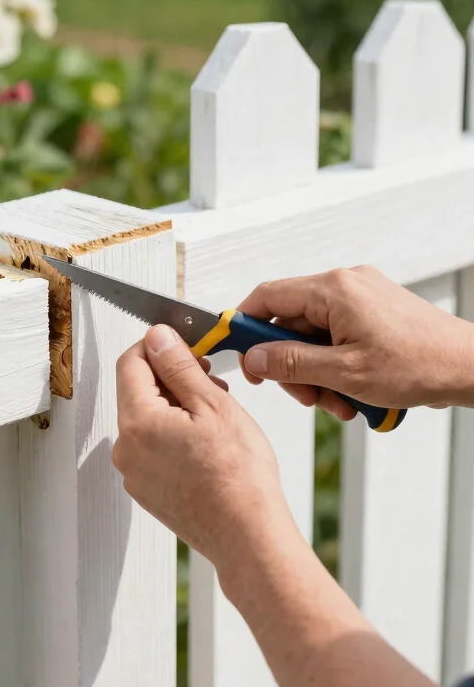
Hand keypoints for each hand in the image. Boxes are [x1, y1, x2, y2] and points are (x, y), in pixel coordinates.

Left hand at [113, 323, 288, 573]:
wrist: (247, 535)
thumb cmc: (238, 475)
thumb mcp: (213, 404)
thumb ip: (179, 366)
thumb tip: (157, 337)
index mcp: (137, 423)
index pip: (131, 363)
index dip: (159, 346)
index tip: (186, 345)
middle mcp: (127, 450)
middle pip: (138, 392)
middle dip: (173, 378)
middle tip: (211, 381)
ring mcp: (135, 474)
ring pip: (149, 420)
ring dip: (177, 406)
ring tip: (216, 415)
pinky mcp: (149, 491)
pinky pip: (154, 448)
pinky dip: (175, 435)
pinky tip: (208, 443)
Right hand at [239, 265, 473, 418]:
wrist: (469, 366)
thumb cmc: (418, 365)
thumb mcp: (344, 373)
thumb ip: (292, 363)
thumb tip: (253, 357)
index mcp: (333, 290)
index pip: (267, 297)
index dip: (244, 327)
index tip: (236, 356)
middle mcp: (345, 285)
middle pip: (290, 323)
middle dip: (292, 366)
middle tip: (307, 396)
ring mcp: (361, 297)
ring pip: (314, 336)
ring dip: (317, 373)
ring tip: (340, 401)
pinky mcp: (373, 312)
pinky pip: (337, 338)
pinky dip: (337, 367)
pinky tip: (354, 392)